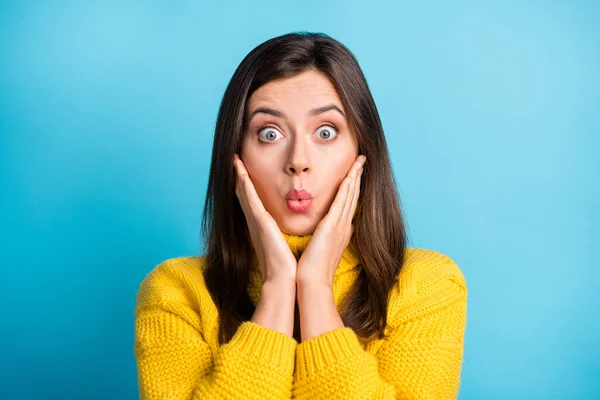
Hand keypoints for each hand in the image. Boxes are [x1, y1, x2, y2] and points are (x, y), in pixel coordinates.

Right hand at [233, 153, 296, 283]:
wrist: (284, 278)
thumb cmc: (286, 264)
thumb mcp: (285, 242)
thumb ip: (284, 233)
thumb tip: (295, 227)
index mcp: (262, 225)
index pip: (253, 199)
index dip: (248, 183)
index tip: (245, 168)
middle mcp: (255, 220)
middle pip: (244, 192)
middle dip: (239, 174)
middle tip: (234, 157)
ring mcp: (255, 219)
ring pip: (244, 191)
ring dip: (238, 173)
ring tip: (234, 157)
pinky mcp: (258, 221)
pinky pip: (249, 197)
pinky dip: (243, 182)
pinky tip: (240, 169)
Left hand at [296, 154, 365, 288]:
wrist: (312, 283)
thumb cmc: (312, 269)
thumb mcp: (320, 249)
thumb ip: (323, 237)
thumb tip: (323, 229)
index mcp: (340, 231)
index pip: (348, 204)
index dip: (353, 188)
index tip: (354, 174)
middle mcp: (343, 227)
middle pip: (353, 196)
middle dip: (357, 177)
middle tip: (361, 161)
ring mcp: (340, 226)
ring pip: (350, 196)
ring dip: (355, 177)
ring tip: (359, 161)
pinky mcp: (332, 227)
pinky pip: (342, 203)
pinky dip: (347, 188)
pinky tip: (350, 176)